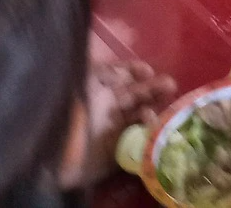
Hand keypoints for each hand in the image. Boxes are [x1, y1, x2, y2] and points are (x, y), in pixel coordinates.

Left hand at [61, 48, 175, 189]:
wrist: (60, 160)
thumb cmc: (70, 118)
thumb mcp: (82, 86)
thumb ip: (101, 74)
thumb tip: (120, 71)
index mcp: (95, 91)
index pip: (118, 76)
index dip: (133, 71)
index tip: (147, 70)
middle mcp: (106, 107)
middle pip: (133, 94)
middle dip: (152, 88)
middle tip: (170, 84)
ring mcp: (113, 129)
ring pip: (139, 114)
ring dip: (152, 107)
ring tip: (164, 104)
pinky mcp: (119, 149)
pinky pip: (138, 137)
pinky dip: (148, 129)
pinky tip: (152, 123)